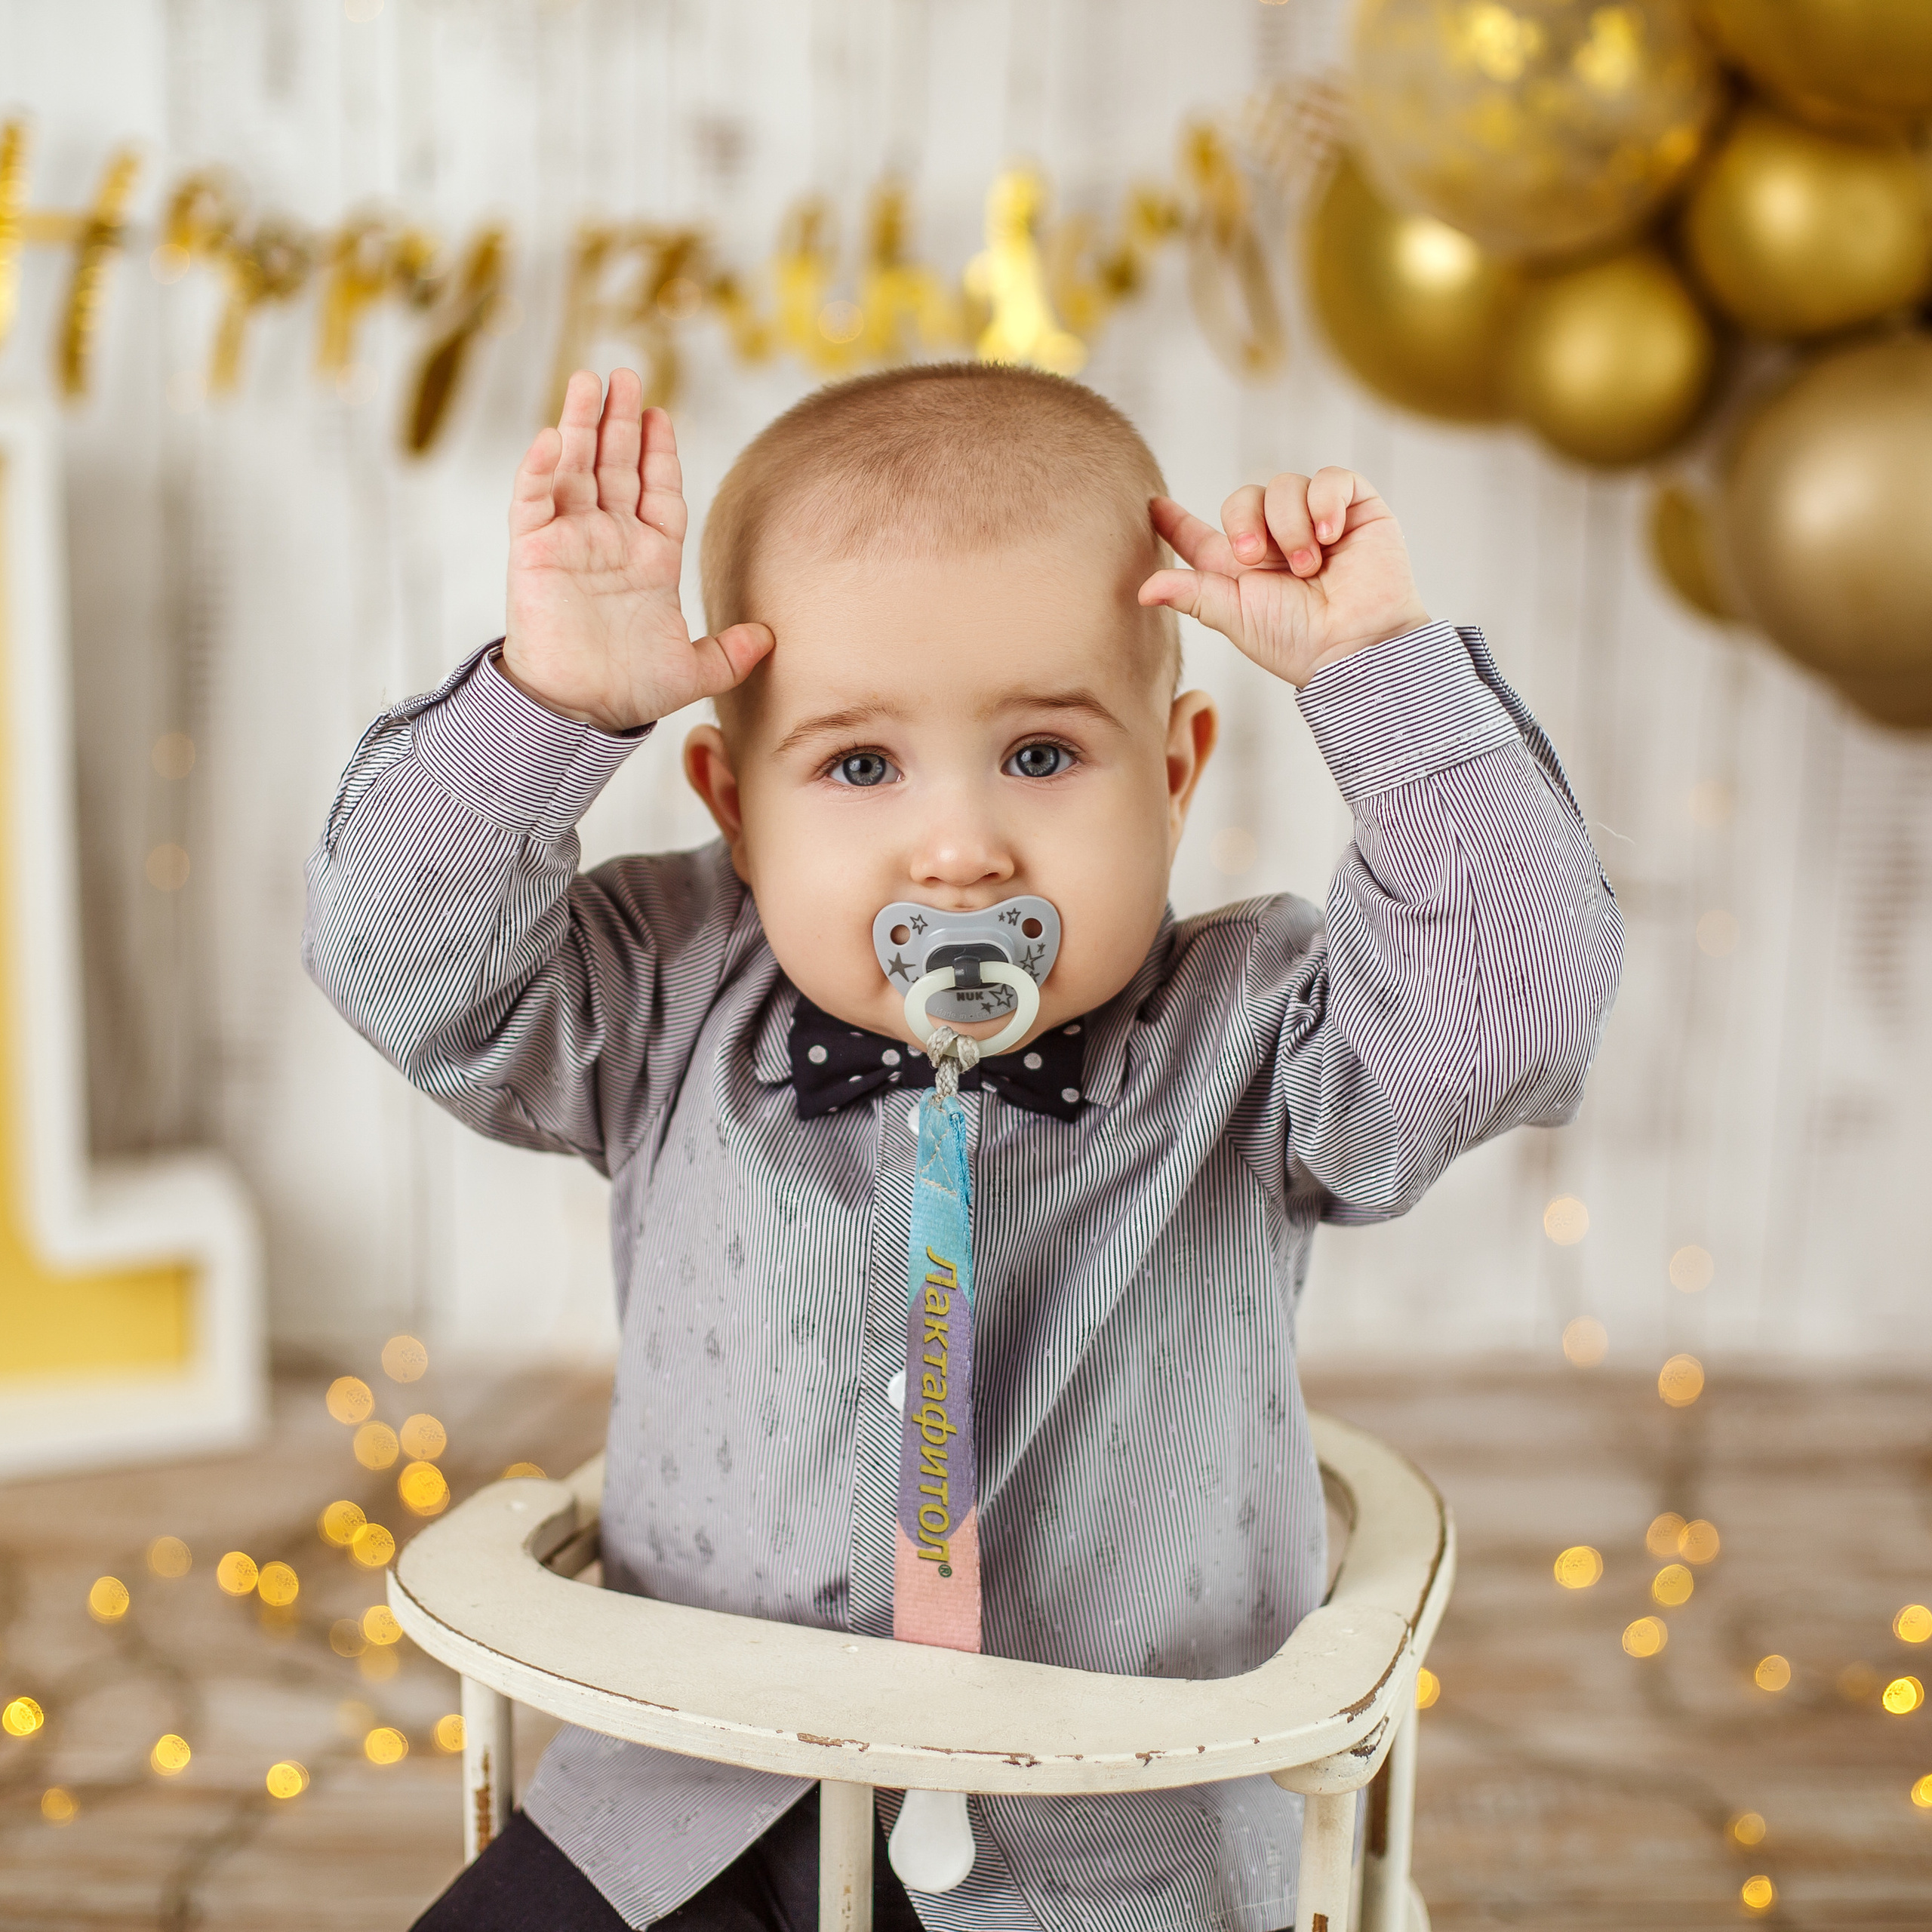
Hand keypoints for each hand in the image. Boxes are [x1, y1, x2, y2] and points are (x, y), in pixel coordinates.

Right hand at [502, 369, 772, 732]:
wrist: (579, 715)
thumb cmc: (629, 692)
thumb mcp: (694, 672)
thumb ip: (731, 654)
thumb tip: (770, 638)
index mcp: (650, 558)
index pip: (656, 491)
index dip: (659, 453)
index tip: (662, 414)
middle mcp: (610, 541)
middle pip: (615, 466)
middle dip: (620, 421)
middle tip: (626, 375)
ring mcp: (570, 542)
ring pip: (574, 470)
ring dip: (579, 426)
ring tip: (589, 380)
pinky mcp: (534, 553)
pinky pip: (534, 501)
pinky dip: (540, 469)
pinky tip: (551, 437)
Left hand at [1138, 468, 1430, 688]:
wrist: (1356, 645)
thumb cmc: (1296, 641)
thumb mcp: (1234, 616)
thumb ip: (1191, 594)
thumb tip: (1142, 591)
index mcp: (1240, 568)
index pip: (1200, 535)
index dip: (1175, 521)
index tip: (1153, 506)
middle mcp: (1275, 541)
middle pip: (1242, 498)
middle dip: (1244, 521)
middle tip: (1256, 557)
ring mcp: (1316, 521)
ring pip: (1285, 485)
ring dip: (1289, 525)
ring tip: (1308, 566)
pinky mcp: (1355, 509)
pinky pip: (1332, 478)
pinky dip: (1326, 502)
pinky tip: (1330, 536)